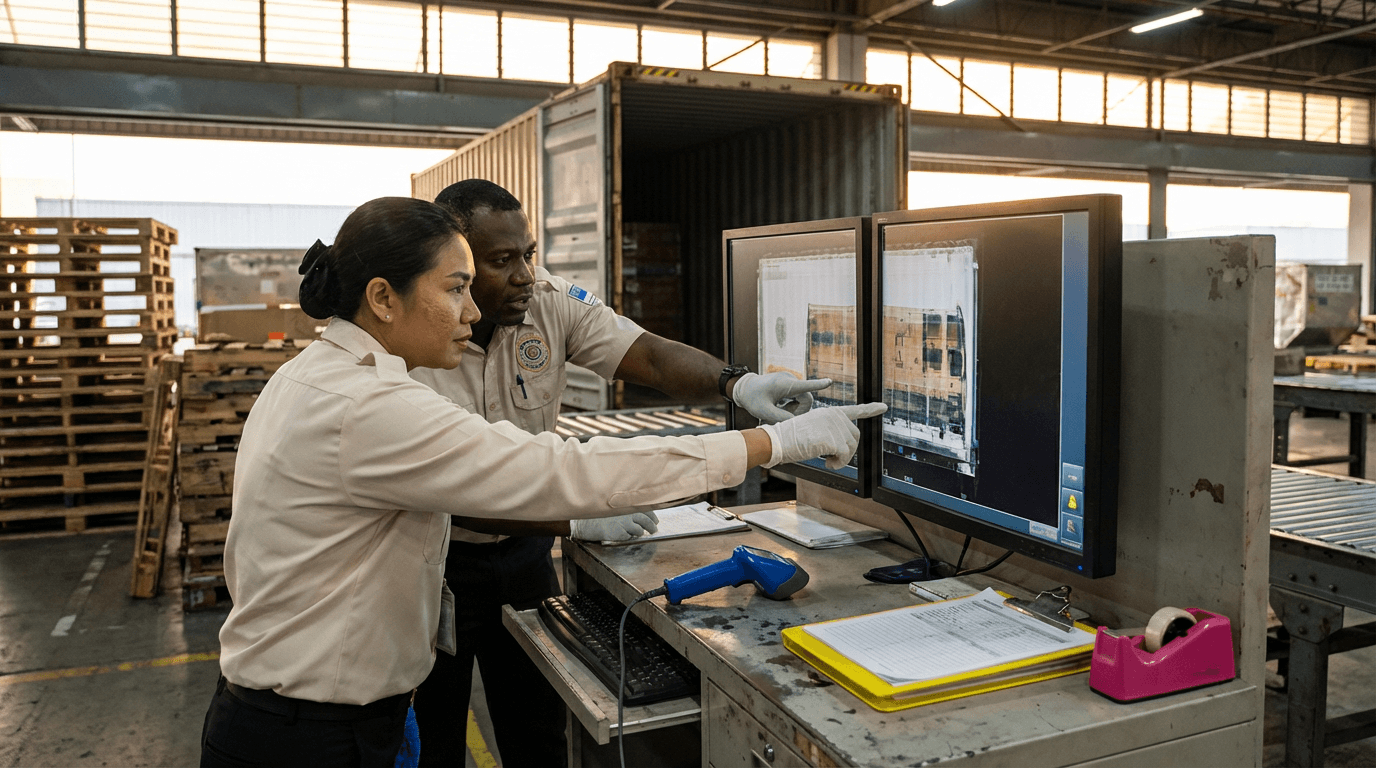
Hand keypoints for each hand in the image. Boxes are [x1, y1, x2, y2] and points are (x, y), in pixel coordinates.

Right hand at [569, 511, 659, 541]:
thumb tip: (640, 515)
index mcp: (626, 505)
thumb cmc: (598, 516)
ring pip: (639, 530)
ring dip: (641, 532)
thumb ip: (625, 509)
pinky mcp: (619, 533)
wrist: (584, 524)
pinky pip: (629, 537)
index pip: (645, 509)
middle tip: (654, 530)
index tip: (655, 520)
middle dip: (652, 526)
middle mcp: (626, 512)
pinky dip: (629, 537)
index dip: (652, 516)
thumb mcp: (613, 509)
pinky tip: (625, 536)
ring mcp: (623, 523)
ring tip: (641, 534)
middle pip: (646, 520)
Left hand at [732, 372, 833, 423]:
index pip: (805, 385)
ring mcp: (790, 381)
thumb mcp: (765, 412)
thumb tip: (797, 423)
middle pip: (806, 399)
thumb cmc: (752, 399)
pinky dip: (792, 405)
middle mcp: (790, 380)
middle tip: (784, 418)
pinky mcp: (789, 383)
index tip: (830, 382)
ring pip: (803, 399)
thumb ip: (782, 418)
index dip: (818, 385)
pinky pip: (798, 397)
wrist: (744, 388)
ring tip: (779, 411)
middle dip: (800, 411)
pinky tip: (780, 406)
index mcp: (784, 384)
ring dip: (795, 409)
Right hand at [759, 403, 886, 468]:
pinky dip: (839, 464)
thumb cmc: (790, 439)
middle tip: (832, 459)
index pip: (854, 410)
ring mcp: (834, 426)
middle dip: (848, 451)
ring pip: (851, 447)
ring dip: (842, 459)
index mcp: (829, 412)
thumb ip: (830, 433)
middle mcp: (834, 416)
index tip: (883, 407)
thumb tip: (844, 448)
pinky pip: (845, 456)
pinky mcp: (832, 438)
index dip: (871, 409)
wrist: (778, 441)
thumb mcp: (813, 431)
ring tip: (828, 462)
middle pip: (855, 436)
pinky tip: (828, 465)